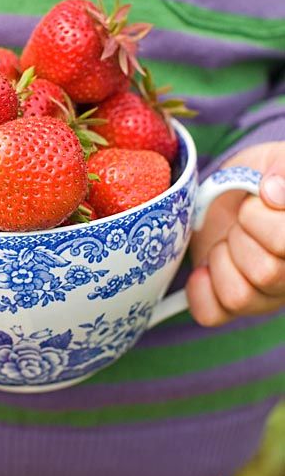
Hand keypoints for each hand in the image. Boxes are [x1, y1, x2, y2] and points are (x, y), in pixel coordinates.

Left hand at [187, 141, 284, 325]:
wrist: (232, 190)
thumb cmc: (261, 176)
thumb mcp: (277, 161)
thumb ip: (283, 170)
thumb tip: (273, 191)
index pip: (283, 244)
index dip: (260, 218)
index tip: (258, 197)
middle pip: (265, 273)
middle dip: (240, 237)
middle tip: (240, 222)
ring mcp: (264, 298)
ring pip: (238, 296)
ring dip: (221, 261)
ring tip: (226, 243)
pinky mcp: (230, 307)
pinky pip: (211, 314)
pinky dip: (200, 290)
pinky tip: (205, 269)